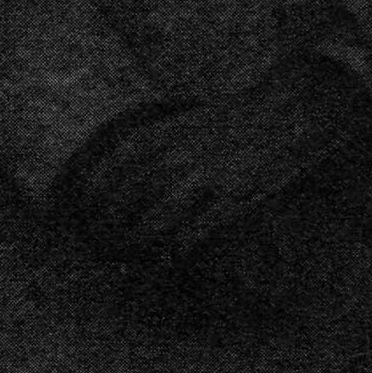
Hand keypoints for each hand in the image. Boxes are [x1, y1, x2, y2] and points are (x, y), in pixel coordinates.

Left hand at [58, 55, 371, 265]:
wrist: (286, 112)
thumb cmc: (234, 119)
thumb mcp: (187, 120)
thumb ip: (157, 143)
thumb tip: (126, 171)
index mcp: (162, 133)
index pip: (111, 168)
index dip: (94, 193)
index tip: (85, 209)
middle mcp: (176, 155)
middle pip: (126, 200)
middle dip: (108, 226)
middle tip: (100, 243)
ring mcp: (203, 178)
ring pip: (155, 221)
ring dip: (137, 242)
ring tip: (127, 257)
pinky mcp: (230, 197)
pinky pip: (194, 232)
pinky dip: (176, 250)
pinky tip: (167, 260)